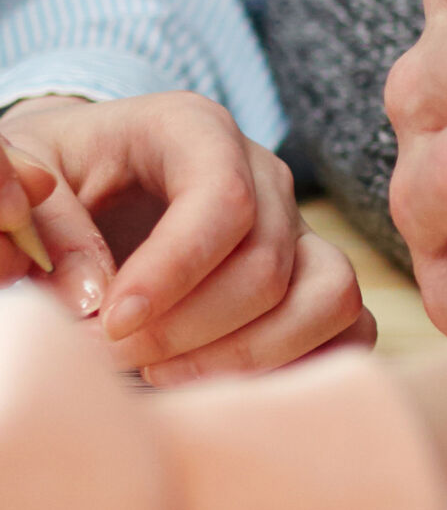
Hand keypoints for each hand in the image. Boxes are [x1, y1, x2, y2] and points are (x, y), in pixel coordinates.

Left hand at [0, 93, 371, 382]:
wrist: (94, 181)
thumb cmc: (59, 176)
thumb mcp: (28, 173)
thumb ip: (47, 225)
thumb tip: (92, 299)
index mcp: (196, 130)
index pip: (223, 201)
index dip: (173, 272)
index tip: (109, 324)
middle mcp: (265, 176)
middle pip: (269, 265)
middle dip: (188, 329)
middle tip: (111, 354)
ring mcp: (302, 230)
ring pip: (330, 298)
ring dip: (248, 355)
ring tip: (165, 372)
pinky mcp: (317, 281)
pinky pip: (351, 331)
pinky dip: (296, 367)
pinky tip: (217, 379)